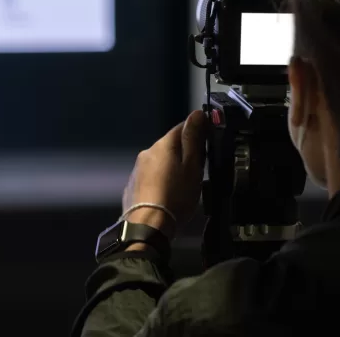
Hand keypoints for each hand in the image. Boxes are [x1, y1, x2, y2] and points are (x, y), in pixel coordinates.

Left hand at [122, 110, 205, 237]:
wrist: (147, 226)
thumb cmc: (176, 196)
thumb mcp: (192, 167)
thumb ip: (194, 139)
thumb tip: (197, 113)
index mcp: (163, 144)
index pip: (182, 127)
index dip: (196, 132)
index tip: (207, 143)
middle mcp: (147, 152)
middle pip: (170, 145)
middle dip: (183, 152)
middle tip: (197, 170)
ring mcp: (137, 169)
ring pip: (159, 161)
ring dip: (170, 167)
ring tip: (182, 185)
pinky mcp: (132, 185)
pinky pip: (150, 176)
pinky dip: (159, 180)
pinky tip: (166, 193)